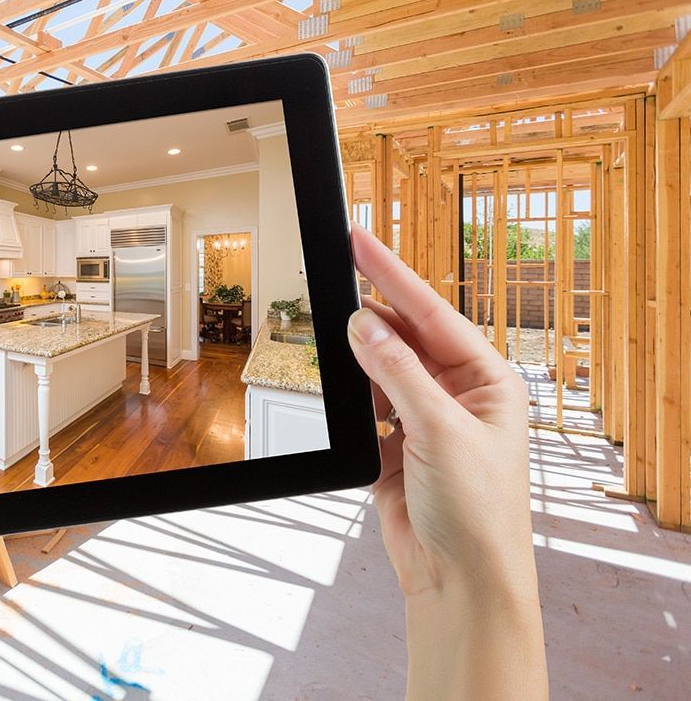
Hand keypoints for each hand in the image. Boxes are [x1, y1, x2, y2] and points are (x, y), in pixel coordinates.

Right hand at [346, 226, 545, 697]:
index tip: (360, 240)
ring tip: (331, 331)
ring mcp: (424, 420)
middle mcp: (459, 395)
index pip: (433, 313)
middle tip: (334, 273)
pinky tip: (340, 381)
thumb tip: (365, 325)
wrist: (458, 580)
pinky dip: (350, 395)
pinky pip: (364, 405)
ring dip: (357, 356)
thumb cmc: (477, 513)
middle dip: (371, 311)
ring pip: (381, 369)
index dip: (393, 274)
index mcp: (489, 381)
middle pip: (405, 336)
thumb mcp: (441, 431)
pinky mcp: (394, 447)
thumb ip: (399, 373)